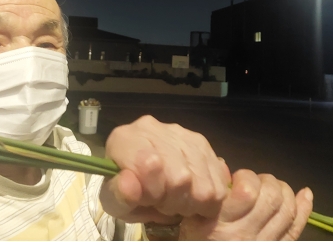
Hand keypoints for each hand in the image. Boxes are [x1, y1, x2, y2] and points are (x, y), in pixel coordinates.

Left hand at [100, 115, 230, 223]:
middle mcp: (154, 128)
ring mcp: (181, 132)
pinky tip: (190, 194)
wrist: (142, 182)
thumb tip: (128, 185)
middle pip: (180, 177)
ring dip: (191, 200)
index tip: (149, 200)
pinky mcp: (202, 142)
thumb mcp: (115, 203)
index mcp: (125, 139)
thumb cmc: (127, 192)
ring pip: (201, 180)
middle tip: (163, 203)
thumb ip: (119, 196)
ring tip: (176, 199)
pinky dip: (207, 197)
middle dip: (174, 201)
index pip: (149, 163)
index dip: (153, 191)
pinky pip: (217, 180)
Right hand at [179, 170, 312, 239]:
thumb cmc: (196, 241)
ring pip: (286, 210)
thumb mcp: (192, 217)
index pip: (248, 191)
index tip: (238, 177)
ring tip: (272, 187)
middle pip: (272, 198)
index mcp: (221, 224)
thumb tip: (225, 166)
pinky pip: (296, 228)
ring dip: (284, 191)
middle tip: (256, 182)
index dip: (247, 176)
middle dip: (267, 181)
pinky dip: (304, 208)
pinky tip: (304, 194)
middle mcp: (245, 235)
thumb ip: (209, 191)